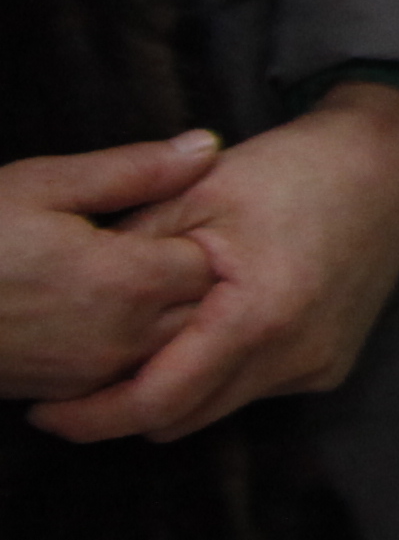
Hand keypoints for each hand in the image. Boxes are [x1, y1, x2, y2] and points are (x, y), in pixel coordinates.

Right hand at [0, 136, 227, 400]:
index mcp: (126, 279)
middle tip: (159, 246)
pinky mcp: (68, 393)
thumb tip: (208, 146)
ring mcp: (95, 372)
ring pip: (171, 348)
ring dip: (167, 317)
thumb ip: (134, 170)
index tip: (174, 218)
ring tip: (129, 279)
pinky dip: (132, 348)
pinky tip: (99, 316)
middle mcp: (122, 336)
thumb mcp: (44, 185)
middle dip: (194, 281)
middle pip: (202, 311)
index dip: (201, 236)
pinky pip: (130, 374)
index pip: (213, 262)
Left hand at [40, 84, 398, 444]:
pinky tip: (204, 333)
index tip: (45, 411)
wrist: (389, 162)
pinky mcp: (331, 367)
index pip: (157, 401)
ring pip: (215, 410)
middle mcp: (297, 356)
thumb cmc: (291, 169)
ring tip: (135, 353)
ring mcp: (319, 366)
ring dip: (170, 393)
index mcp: (258, 316)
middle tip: (75, 385)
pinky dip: (215, 377)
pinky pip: (251, 391)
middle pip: (182, 419)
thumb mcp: (192, 196)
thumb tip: (66, 313)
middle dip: (121, 410)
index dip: (92, 416)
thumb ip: (128, 258)